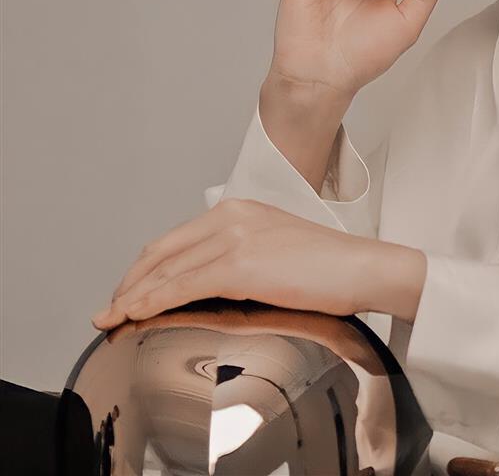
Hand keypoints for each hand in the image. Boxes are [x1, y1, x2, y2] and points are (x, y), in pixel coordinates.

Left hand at [90, 197, 376, 329]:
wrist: (360, 268)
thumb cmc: (329, 266)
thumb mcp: (275, 248)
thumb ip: (240, 255)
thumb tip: (209, 284)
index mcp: (241, 209)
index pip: (176, 239)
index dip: (145, 268)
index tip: (129, 289)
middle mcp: (232, 215)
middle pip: (163, 251)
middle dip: (130, 282)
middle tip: (109, 308)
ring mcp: (235, 237)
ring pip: (167, 271)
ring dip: (133, 296)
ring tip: (112, 317)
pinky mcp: (239, 263)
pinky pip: (182, 286)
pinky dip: (153, 301)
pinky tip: (137, 313)